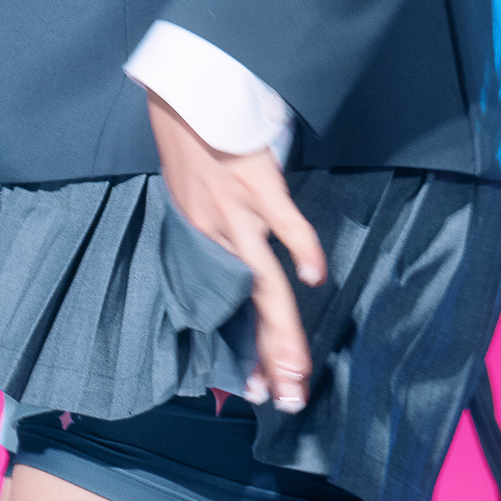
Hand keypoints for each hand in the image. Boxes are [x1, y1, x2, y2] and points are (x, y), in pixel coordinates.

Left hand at [146, 91, 327, 412]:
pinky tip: (315, 278)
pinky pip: (285, 223)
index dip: (240, 354)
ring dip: (281, 330)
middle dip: (268, 358)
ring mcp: (238, 215)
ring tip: (297, 368)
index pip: (222, 315)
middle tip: (286, 398)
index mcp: (198, 247)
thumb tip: (230, 278)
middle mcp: (216, 240)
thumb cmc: (189, 153)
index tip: (254, 390)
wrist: (185, 102)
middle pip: (247, 311)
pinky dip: (301, 249)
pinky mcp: (258, 185)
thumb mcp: (188, 205)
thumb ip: (209, 240)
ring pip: (263, 284)